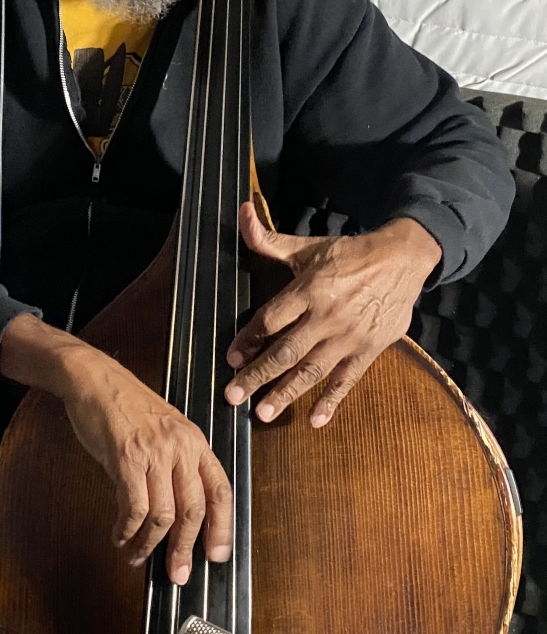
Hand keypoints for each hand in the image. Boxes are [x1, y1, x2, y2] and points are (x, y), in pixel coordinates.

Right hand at [0, 315, 232, 584]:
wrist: (94, 379)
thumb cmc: (126, 406)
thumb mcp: (164, 430)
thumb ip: (175, 465)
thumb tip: (177, 513)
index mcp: (195, 441)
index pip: (220, 490)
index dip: (222, 527)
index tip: (217, 555)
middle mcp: (180, 447)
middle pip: (193, 510)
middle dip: (184, 549)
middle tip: (176, 574)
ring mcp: (153, 453)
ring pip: (163, 514)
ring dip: (149, 544)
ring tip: (136, 555)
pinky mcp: (126, 458)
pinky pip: (132, 507)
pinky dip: (126, 530)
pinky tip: (119, 536)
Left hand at [224, 203, 440, 426]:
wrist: (403, 259)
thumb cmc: (350, 255)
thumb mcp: (309, 246)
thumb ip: (270, 239)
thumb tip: (241, 213)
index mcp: (309, 289)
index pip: (271, 319)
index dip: (248, 339)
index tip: (231, 358)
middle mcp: (327, 316)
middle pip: (286, 351)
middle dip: (258, 375)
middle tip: (233, 396)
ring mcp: (349, 336)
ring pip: (312, 370)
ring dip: (286, 393)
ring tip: (264, 413)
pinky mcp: (369, 349)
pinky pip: (347, 380)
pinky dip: (332, 401)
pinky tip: (315, 420)